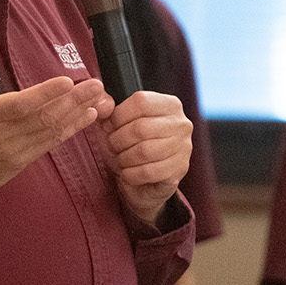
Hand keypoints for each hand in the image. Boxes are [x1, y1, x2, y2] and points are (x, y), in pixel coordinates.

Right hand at [0, 42, 110, 237]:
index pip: (19, 105)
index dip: (45, 94)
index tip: (67, 81)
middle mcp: (3, 136)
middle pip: (43, 117)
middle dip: (72, 100)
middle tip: (97, 85)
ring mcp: (15, 152)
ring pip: (51, 130)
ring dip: (76, 114)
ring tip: (100, 98)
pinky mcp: (21, 163)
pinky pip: (49, 144)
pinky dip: (69, 130)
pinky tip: (86, 118)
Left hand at [102, 90, 191, 223]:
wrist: (146, 182)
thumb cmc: (132, 147)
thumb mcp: (120, 124)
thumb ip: (110, 112)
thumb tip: (101, 106)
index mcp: (170, 105)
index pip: (141, 102)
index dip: (118, 115)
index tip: (108, 127)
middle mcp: (181, 124)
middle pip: (141, 127)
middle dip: (118, 140)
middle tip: (112, 147)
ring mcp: (184, 147)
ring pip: (144, 151)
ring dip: (124, 158)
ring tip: (120, 160)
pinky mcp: (179, 170)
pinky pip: (148, 172)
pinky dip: (131, 174)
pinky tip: (127, 173)